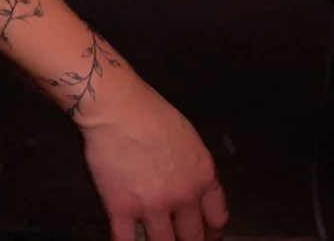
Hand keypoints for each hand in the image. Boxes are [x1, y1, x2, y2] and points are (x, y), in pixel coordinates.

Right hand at [77, 74, 228, 240]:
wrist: (116, 106)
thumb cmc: (149, 112)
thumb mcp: (187, 137)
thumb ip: (193, 169)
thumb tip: (192, 190)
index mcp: (202, 175)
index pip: (218, 217)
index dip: (212, 231)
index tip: (206, 234)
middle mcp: (182, 195)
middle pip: (193, 237)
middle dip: (187, 240)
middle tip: (180, 238)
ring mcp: (152, 206)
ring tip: (154, 239)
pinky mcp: (121, 211)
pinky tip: (126, 240)